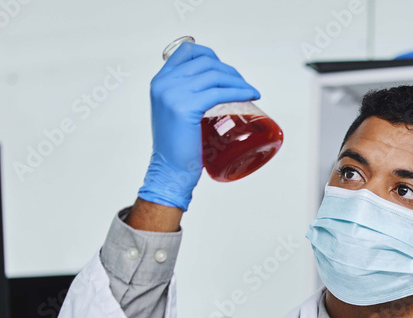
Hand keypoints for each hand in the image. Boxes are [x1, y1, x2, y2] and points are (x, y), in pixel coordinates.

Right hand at [137, 42, 259, 210]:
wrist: (170, 171)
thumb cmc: (178, 148)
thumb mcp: (176, 112)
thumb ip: (186, 97)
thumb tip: (214, 90)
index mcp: (160, 81)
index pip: (187, 51)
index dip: (212, 56)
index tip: (227, 72)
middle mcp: (164, 83)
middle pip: (206, 62)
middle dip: (230, 71)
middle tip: (244, 86)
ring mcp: (173, 94)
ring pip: (215, 75)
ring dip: (238, 80)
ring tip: (251, 92)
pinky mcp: (186, 107)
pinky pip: (219, 92)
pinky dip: (240, 91)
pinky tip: (251, 95)